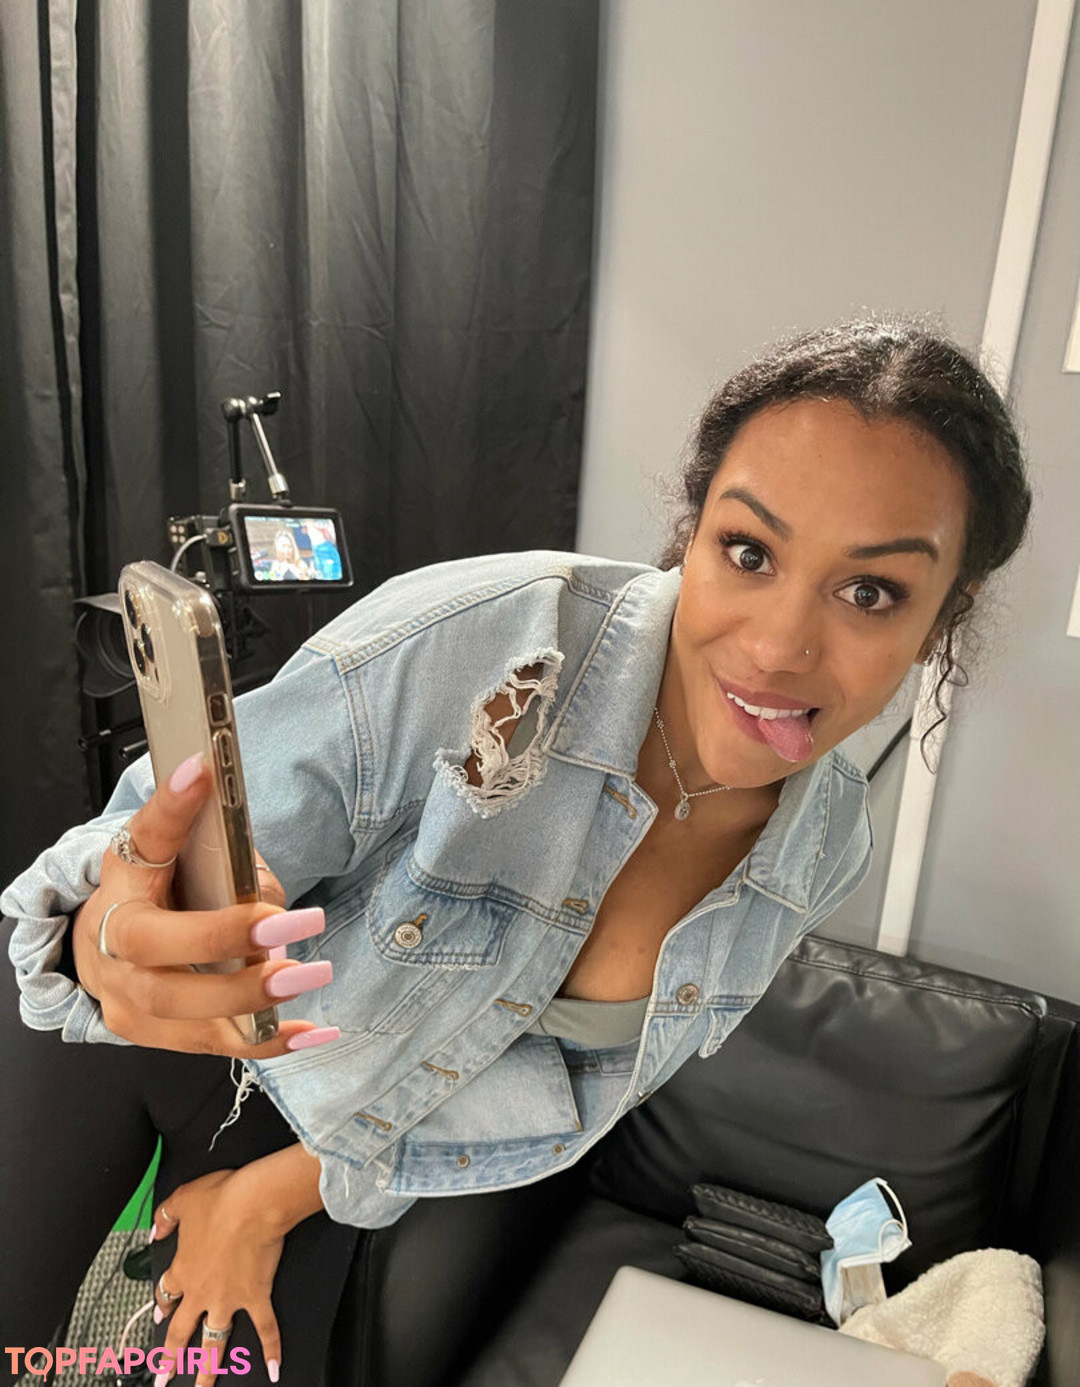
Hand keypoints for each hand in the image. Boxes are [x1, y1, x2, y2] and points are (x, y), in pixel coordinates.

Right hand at [72, 753, 339, 1057]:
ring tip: (310, 974)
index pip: (144, 837)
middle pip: (156, 949)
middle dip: (226, 939)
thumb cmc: (157, 894)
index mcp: (122, 882)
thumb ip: (222, 856)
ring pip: (185, 1010)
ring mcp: (132, 1000)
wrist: (108, 949)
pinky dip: (271, 1041)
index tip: (205, 768)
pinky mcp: (161, 1036)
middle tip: (291, 923)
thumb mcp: (177, 857)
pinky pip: (219, 1047)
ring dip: (254, 998)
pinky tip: (317, 1032)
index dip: (173, 807)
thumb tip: (266, 896)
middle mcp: (113, 946)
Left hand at [150, 1169, 285, 1386]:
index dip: (162, 1302)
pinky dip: (272, 1350)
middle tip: (163, 1377)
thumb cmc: (222, 1199)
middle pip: (181, 1331)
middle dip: (170, 1357)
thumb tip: (157, 1228)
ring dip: (208, 1368)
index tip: (160, 1311)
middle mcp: (202, 1292)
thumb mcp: (183, 1199)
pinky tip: (275, 1369)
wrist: (254, 1204)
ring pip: (215, 1342)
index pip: (167, 1292)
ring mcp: (228, 1300)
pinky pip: (265, 1329)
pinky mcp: (256, 1298)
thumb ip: (166, 1216)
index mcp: (183, 1269)